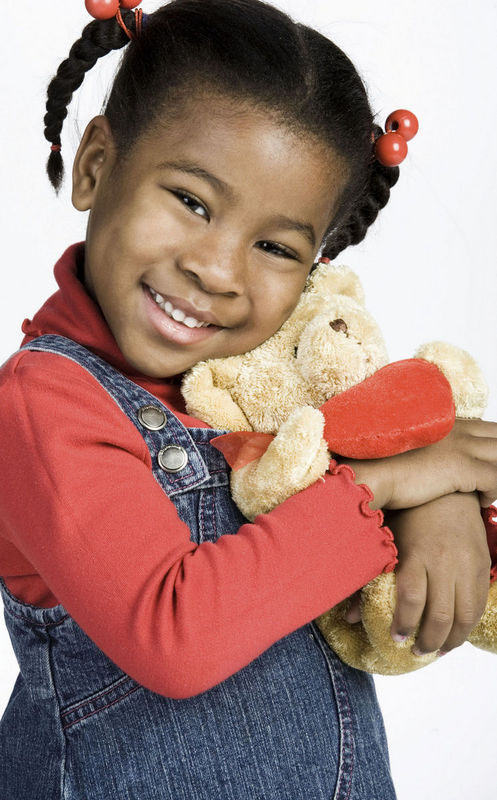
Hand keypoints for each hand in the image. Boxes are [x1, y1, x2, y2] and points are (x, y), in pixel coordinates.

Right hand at [336, 417, 496, 510]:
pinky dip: (493, 492)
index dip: (492, 445)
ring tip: (490, 492)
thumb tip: (429, 464)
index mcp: (444, 422)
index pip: (486, 427)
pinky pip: (495, 479)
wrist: (367, 472)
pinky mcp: (460, 468)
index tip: (488, 463)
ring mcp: (460, 447)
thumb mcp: (406, 447)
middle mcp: (457, 430)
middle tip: (492, 479)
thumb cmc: (378, 464)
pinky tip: (483, 501)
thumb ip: (426, 449)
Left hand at [344, 491, 491, 655]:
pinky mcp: (482, 564)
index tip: (395, 637)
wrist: (447, 490)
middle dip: (428, 640)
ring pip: (466, 614)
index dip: (404, 624)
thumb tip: (349, 617)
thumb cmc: (409, 514)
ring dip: (452, 639)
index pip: (412, 599)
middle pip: (441, 614)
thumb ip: (369, 577)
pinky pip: (480, 602)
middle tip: (416, 652)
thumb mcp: (387, 540)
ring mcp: (468, 563)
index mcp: (417, 553)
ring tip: (437, 650)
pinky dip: (469, 623)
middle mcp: (445, 561)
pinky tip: (457, 632)